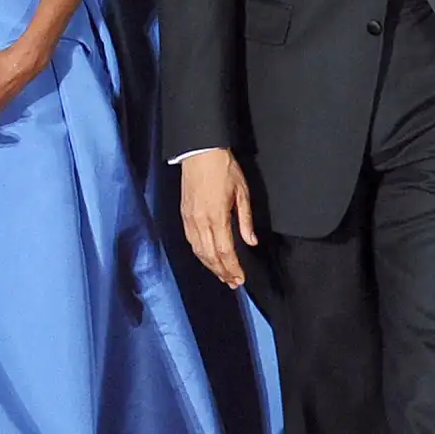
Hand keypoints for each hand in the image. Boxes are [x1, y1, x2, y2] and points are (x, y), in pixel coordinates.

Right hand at [180, 149, 256, 288]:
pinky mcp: (184, 214)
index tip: (240, 278)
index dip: (233, 268)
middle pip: (211, 256)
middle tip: (233, 282)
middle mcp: (200, 221)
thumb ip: (245, 220)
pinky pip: (191, 241)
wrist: (200, 152)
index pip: (225, 251)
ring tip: (222, 275)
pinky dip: (199, 253)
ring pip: (199, 251)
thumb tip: (251, 241)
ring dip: (210, 266)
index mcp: (217, 216)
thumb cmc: (223, 168)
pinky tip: (207, 258)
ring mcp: (190, 218)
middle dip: (222, 272)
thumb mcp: (242, 192)